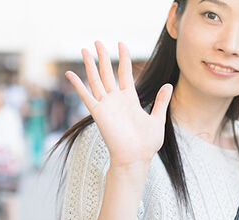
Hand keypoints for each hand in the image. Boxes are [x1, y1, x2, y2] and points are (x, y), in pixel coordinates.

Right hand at [65, 41, 172, 168]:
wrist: (136, 157)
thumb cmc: (147, 143)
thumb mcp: (158, 119)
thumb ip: (161, 101)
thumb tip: (168, 85)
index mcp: (130, 99)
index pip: (125, 73)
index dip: (123, 58)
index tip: (121, 44)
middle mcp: (116, 100)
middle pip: (107, 73)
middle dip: (102, 57)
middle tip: (97, 41)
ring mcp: (106, 105)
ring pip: (95, 80)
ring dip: (90, 65)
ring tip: (84, 49)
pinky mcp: (98, 113)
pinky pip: (86, 96)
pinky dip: (78, 85)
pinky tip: (70, 74)